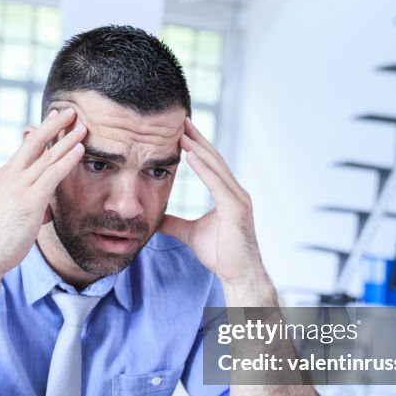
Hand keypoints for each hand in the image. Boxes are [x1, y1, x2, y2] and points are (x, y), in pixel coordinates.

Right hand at [0, 108, 84, 275]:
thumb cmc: (0, 240)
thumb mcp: (14, 213)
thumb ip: (30, 204)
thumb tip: (45, 209)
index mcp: (4, 177)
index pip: (26, 149)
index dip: (41, 133)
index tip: (55, 119)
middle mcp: (10, 175)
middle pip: (34, 142)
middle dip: (53, 124)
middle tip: (69, 110)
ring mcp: (18, 186)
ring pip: (46, 155)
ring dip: (67, 138)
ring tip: (82, 125)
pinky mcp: (29, 199)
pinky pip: (52, 173)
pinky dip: (68, 158)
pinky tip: (81, 149)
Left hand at [159, 119, 270, 294]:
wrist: (238, 275)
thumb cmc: (221, 255)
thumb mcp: (190, 233)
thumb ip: (175, 223)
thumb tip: (157, 219)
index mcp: (227, 194)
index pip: (209, 164)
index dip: (195, 146)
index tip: (179, 130)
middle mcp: (236, 192)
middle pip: (213, 159)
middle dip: (197, 139)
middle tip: (180, 120)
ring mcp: (238, 198)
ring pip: (215, 167)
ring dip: (198, 147)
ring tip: (182, 131)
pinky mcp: (236, 208)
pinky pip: (218, 183)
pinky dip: (204, 168)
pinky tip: (190, 155)